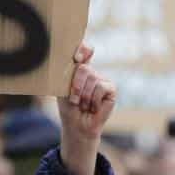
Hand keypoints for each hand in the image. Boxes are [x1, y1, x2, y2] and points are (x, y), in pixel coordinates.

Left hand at [58, 43, 115, 174]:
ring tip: (83, 105)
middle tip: (74, 99)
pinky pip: (101, 87)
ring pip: (92, 78)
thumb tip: (74, 62)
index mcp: (78, 68)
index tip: (77, 57)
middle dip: (76, 85)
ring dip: (84, 96)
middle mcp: (91, 71)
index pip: (84, 49)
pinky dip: (94, 99)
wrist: (77, 125)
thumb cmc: (68, 107)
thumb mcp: (63, 89)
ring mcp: (102, 79)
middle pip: (84, 67)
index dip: (83, 49)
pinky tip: (93, 107)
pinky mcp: (111, 88)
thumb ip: (67, 74)